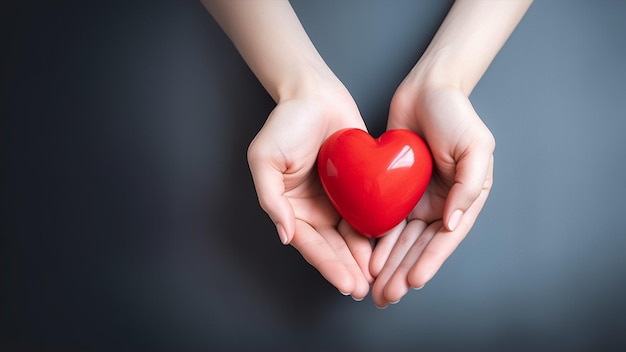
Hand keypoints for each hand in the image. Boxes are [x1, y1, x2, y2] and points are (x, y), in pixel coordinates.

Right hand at [247, 85, 373, 298]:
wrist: (315, 94)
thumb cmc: (285, 123)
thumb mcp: (264, 159)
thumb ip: (271, 199)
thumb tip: (284, 235)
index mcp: (290, 206)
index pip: (308, 243)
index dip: (326, 264)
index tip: (345, 283)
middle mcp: (313, 209)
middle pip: (330, 246)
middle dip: (346, 269)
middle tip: (363, 289)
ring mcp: (336, 200)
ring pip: (350, 236)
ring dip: (361, 259)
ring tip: (376, 278)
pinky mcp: (357, 187)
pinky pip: (367, 214)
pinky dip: (375, 233)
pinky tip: (387, 249)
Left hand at [370, 85, 494, 307]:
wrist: (426, 89)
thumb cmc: (456, 115)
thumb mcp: (475, 147)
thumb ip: (469, 186)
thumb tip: (453, 224)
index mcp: (463, 199)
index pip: (444, 239)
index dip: (429, 262)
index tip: (413, 282)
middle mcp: (440, 203)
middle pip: (419, 246)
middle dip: (403, 272)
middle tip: (387, 296)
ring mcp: (416, 197)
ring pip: (400, 239)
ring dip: (388, 264)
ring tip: (375, 286)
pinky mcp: (394, 188)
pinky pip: (384, 218)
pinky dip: (376, 239)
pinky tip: (366, 257)